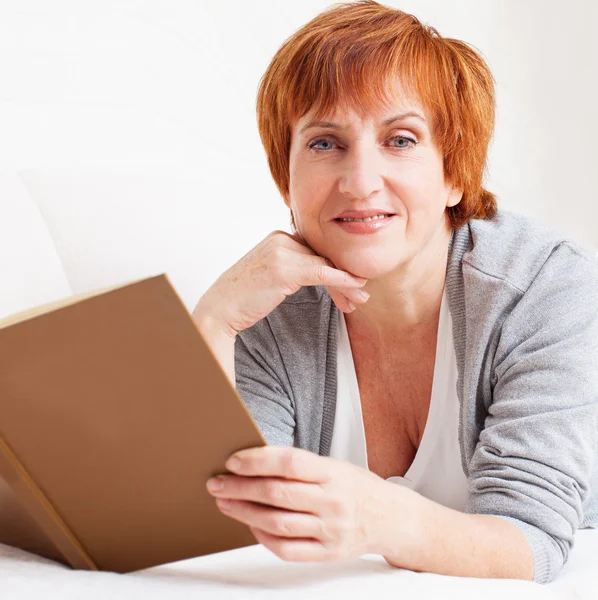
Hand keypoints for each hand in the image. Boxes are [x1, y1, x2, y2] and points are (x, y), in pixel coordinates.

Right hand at [193, 230, 368, 337]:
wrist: (221, 308)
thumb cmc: (245, 295)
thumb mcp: (273, 272)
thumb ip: (295, 265)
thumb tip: (324, 271)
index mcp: (279, 236)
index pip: (318, 249)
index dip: (338, 267)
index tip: (351, 286)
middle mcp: (281, 238)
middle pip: (325, 255)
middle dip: (345, 277)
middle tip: (359, 296)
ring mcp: (282, 252)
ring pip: (326, 264)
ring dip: (347, 283)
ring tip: (360, 299)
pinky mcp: (284, 269)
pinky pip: (322, 272)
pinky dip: (342, 281)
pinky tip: (355, 288)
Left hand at [205, 446, 416, 562]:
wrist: (389, 518)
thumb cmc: (354, 486)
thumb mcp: (334, 465)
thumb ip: (300, 467)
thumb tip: (253, 463)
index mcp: (334, 473)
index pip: (290, 463)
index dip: (258, 461)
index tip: (233, 461)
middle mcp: (333, 502)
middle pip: (277, 494)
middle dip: (240, 488)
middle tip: (216, 483)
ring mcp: (331, 531)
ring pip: (277, 523)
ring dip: (244, 513)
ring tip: (225, 503)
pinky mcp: (327, 554)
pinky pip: (286, 549)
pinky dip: (262, 537)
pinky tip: (250, 524)